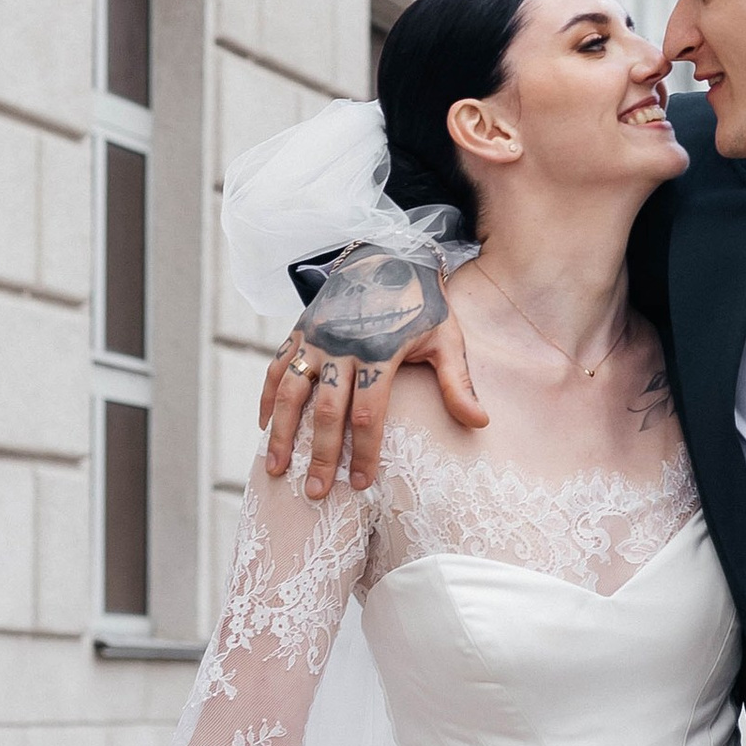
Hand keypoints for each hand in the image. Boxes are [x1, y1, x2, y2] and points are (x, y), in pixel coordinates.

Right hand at [257, 249, 487, 495]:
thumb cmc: (423, 303)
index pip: (368, 413)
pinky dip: (268, 397)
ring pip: (292, 392)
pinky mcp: (301, 329)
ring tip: (277, 470)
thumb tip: (480, 424)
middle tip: (316, 493)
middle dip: (321, 456)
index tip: (361, 484)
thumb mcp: (447, 338)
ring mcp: (317, 337)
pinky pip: (277, 367)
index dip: (363, 452)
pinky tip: (265, 426)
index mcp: (380, 352)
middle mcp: (343, 346)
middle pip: (327, 411)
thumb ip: (459, 383)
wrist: (389, 251)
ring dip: (283, 434)